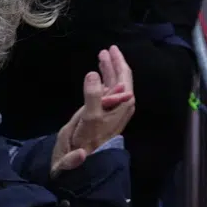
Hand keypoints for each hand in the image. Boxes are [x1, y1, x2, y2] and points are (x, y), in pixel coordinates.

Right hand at [51, 47, 135, 175]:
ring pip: (112, 83)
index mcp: (123, 103)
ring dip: (107, 70)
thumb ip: (93, 94)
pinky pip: (104, 90)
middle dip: (113, 63)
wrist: (81, 157)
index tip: (112, 49)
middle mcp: (120, 104)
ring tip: (101, 56)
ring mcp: (111, 108)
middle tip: (106, 50)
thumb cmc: (89, 138)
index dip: (119, 62)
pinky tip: (97, 75)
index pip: (124, 76)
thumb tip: (93, 74)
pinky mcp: (101, 112)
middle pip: (120, 78)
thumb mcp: (91, 116)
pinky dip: (101, 80)